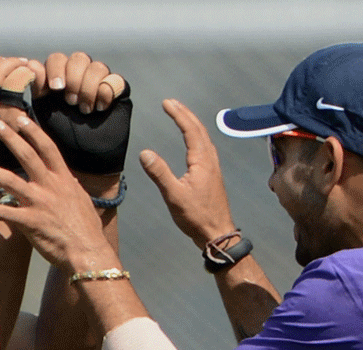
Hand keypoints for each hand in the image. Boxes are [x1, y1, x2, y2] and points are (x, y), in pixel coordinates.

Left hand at [0, 115, 117, 272]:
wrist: (88, 252)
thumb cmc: (87, 230)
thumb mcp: (83, 202)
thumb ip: (72, 188)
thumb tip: (70, 178)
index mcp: (63, 180)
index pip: (47, 148)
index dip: (33, 132)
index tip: (20, 118)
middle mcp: (50, 187)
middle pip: (26, 156)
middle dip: (10, 137)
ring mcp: (38, 203)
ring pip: (9, 181)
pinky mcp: (29, 222)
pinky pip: (3, 213)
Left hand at [31, 52, 131, 174]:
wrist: (84, 163)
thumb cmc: (60, 142)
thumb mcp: (44, 115)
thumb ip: (36, 90)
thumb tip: (31, 66)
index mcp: (58, 80)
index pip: (57, 59)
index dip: (55, 69)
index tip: (53, 88)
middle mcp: (79, 78)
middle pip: (78, 58)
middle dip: (73, 78)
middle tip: (70, 102)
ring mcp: (99, 84)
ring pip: (97, 66)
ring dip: (89, 87)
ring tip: (85, 110)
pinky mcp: (117, 94)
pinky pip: (115, 80)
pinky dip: (106, 91)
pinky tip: (100, 108)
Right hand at [139, 99, 236, 247]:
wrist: (217, 233)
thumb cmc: (196, 217)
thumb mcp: (174, 195)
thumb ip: (160, 173)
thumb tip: (145, 153)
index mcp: (202, 161)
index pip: (190, 130)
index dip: (178, 114)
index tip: (166, 103)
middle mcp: (210, 160)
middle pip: (199, 129)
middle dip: (185, 114)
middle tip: (172, 103)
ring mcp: (213, 167)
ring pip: (204, 137)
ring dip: (192, 124)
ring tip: (181, 115)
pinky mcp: (213, 175)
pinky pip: (205, 147)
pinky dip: (197, 136)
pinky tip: (194, 141)